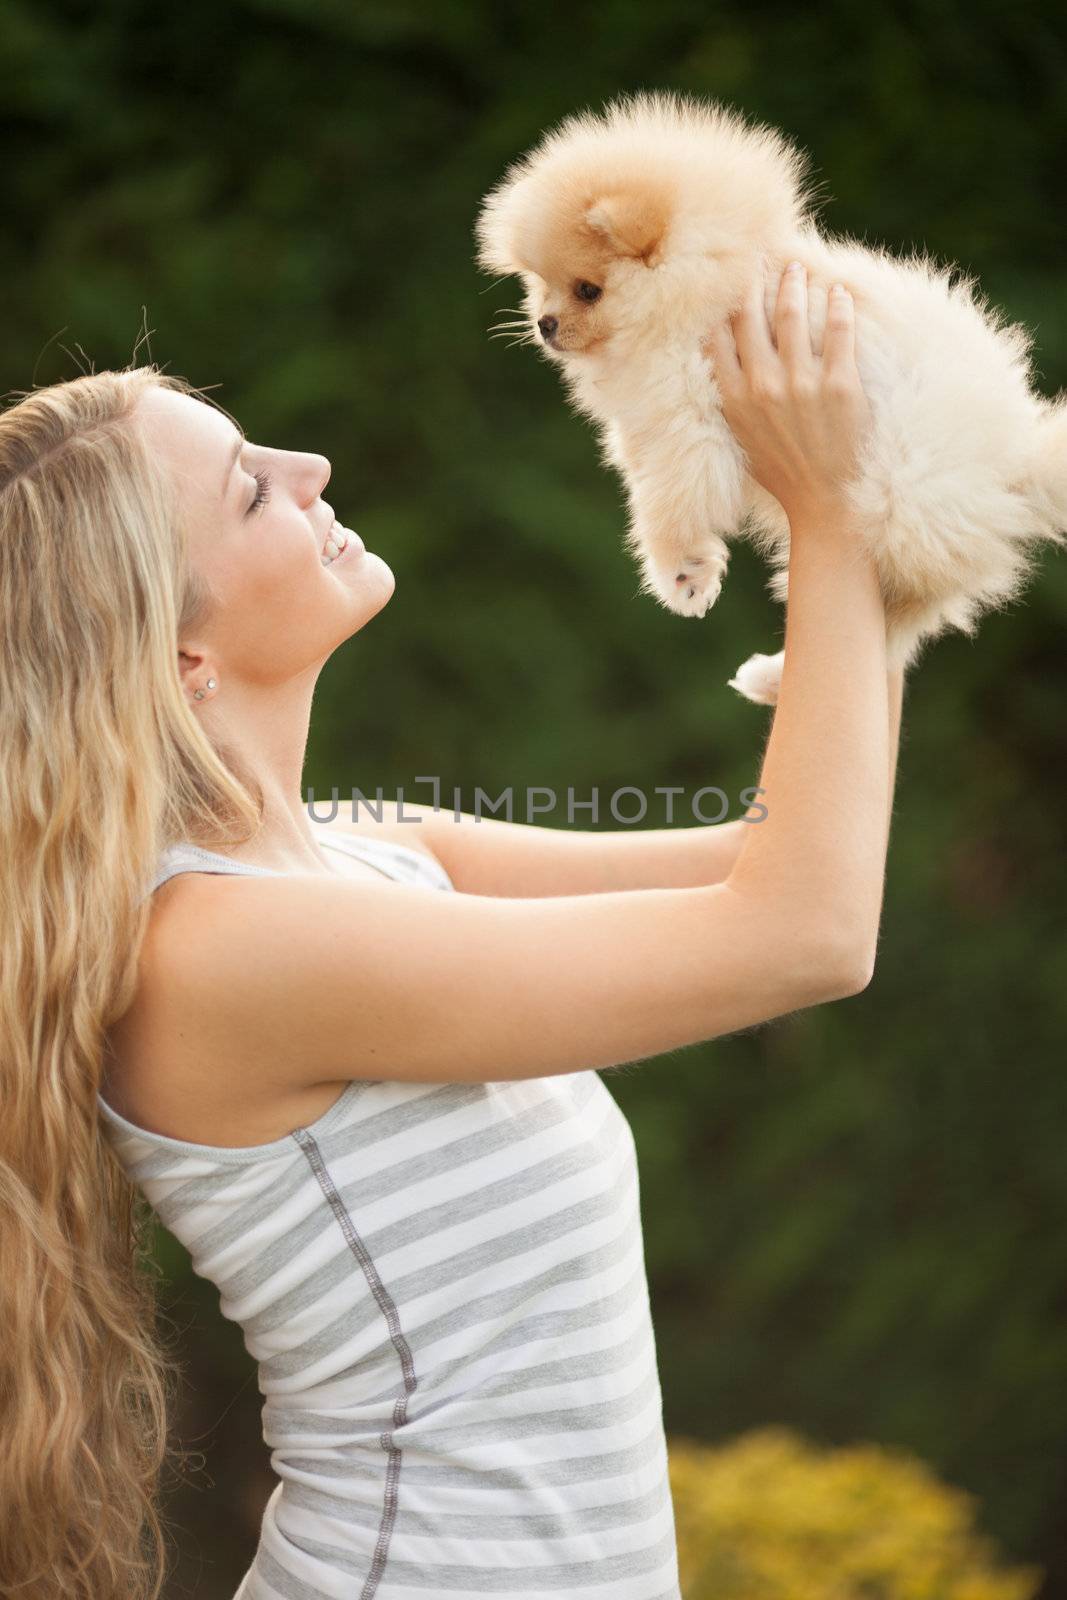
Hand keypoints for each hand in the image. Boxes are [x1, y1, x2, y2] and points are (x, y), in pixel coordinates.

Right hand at [704, 263, 872, 529]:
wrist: (826, 504)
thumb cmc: (784, 475)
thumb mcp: (743, 439)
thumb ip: (732, 400)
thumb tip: (720, 363)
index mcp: (736, 400)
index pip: (721, 338)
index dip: (723, 305)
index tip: (727, 282)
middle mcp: (763, 387)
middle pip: (752, 318)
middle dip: (755, 284)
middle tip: (760, 261)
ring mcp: (802, 385)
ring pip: (793, 316)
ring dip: (794, 286)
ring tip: (797, 270)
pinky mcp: (840, 386)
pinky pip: (838, 332)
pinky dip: (838, 307)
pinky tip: (838, 293)